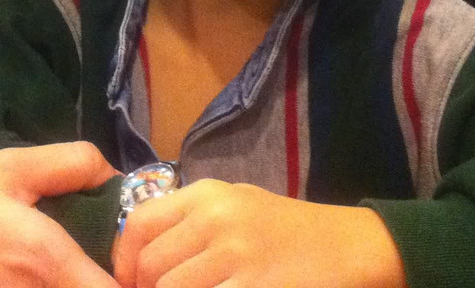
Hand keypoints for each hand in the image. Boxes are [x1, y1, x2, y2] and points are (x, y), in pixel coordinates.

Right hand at [0, 142, 120, 287]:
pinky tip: (47, 270)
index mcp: (46, 260)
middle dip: (108, 277)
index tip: (136, 262)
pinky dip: (54, 285)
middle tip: (111, 256)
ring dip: (80, 279)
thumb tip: (114, 175)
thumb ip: (70, 164)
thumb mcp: (10, 167)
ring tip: (81, 259)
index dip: (134, 280)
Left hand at [111, 179, 406, 287]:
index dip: (123, 260)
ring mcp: (236, 256)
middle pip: (150, 266)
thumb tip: (140, 253)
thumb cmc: (290, 230)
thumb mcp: (237, 205)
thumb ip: (190, 221)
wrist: (350, 248)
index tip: (129, 282)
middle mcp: (217, 219)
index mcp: (208, 194)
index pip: (138, 223)